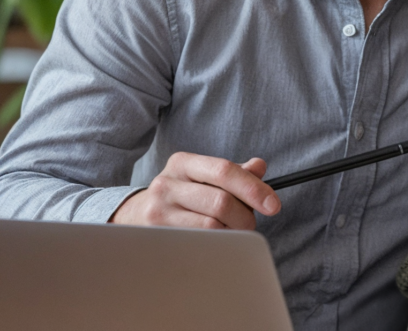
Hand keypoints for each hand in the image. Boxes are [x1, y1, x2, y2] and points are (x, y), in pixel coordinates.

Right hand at [109, 152, 280, 228]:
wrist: (135, 215)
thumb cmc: (181, 195)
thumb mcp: (203, 176)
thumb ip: (234, 172)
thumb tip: (259, 167)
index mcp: (183, 163)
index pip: (225, 171)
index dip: (253, 188)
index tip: (273, 205)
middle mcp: (167, 183)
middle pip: (222, 202)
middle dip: (245, 217)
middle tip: (248, 223)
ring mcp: (159, 211)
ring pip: (212, 227)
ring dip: (231, 232)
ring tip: (229, 230)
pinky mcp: (157, 236)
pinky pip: (200, 243)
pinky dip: (217, 244)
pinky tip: (215, 240)